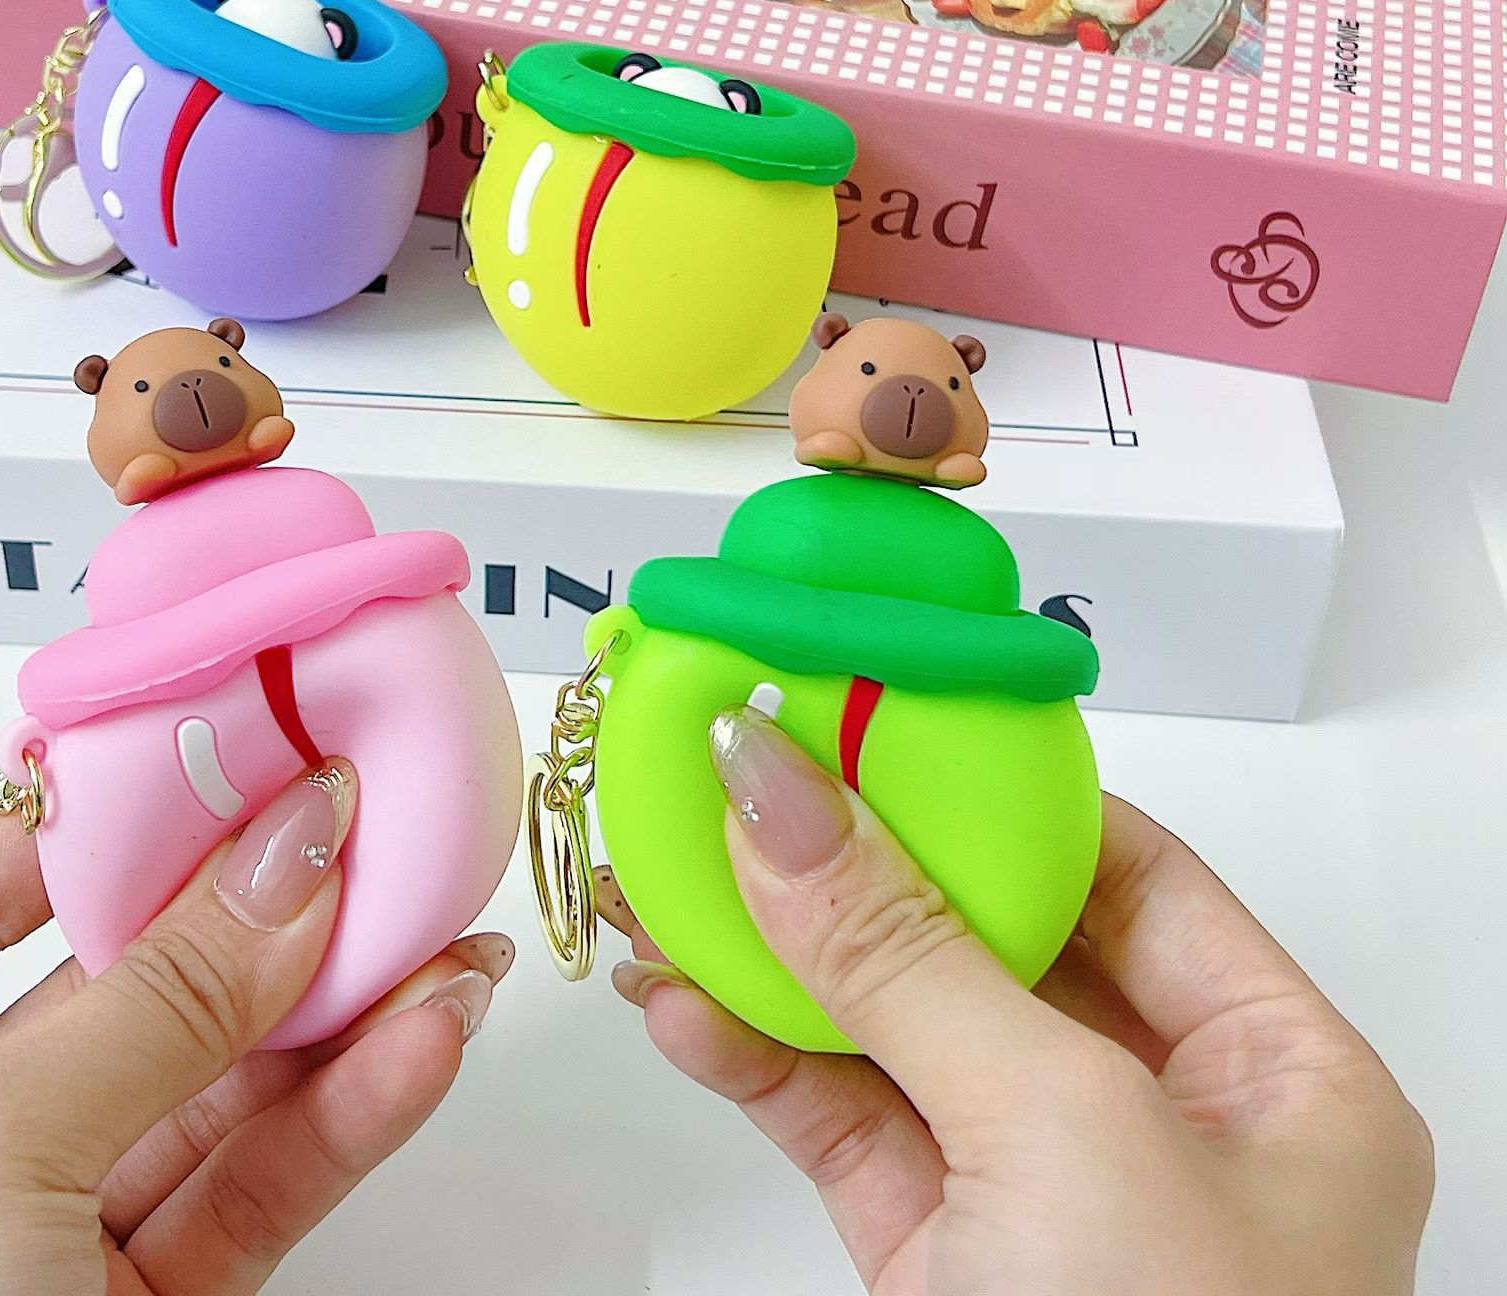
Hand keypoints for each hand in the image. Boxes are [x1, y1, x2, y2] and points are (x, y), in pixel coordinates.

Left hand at [0, 759, 512, 1295]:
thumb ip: (156, 1001)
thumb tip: (292, 843)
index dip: (71, 837)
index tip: (203, 773)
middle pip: (103, 996)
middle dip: (245, 918)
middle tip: (365, 836)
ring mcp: (38, 1255)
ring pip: (204, 1099)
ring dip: (329, 1018)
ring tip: (438, 936)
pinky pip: (249, 1197)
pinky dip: (339, 1121)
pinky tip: (418, 1047)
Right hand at [603, 707, 1431, 1294]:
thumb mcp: (1061, 1136)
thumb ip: (907, 951)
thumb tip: (781, 782)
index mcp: (1275, 1079)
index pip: (1121, 866)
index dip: (988, 780)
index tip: (869, 707)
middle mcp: (1167, 1127)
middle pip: (990, 935)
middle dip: (854, 855)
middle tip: (745, 763)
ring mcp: (1043, 1195)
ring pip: (895, 1022)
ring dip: (777, 946)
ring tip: (672, 858)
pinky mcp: (942, 1262)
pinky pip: (839, 1117)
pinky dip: (752, 1049)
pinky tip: (680, 989)